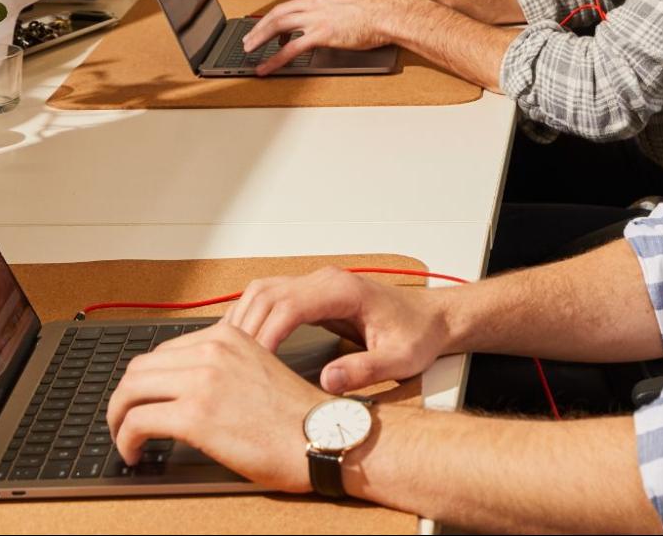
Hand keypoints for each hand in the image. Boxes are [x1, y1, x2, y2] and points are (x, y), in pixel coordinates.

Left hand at [105, 322, 326, 490]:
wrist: (323, 436)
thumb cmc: (297, 417)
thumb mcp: (258, 371)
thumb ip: (223, 369)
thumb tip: (187, 389)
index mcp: (228, 337)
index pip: (162, 351)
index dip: (145, 381)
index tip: (141, 401)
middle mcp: (212, 350)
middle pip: (140, 368)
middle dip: (123, 398)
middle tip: (123, 421)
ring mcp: (202, 381)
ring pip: (130, 391)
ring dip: (118, 417)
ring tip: (124, 438)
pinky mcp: (196, 415)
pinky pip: (137, 422)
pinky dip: (126, 439)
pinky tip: (134, 452)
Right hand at [223, 268, 451, 393]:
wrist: (433, 318)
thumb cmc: (419, 334)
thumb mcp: (401, 359)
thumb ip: (366, 370)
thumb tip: (328, 381)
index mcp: (344, 290)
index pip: (289, 305)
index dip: (266, 334)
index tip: (252, 364)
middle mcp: (326, 281)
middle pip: (267, 294)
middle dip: (245, 329)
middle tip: (230, 366)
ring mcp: (318, 285)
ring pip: (263, 292)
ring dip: (243, 321)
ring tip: (229, 358)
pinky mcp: (313, 296)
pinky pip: (272, 300)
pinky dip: (252, 318)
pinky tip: (243, 345)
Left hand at [242, 0, 416, 74]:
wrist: (392, 10)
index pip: (295, 1)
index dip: (282, 14)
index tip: (276, 22)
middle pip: (279, 12)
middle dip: (261, 25)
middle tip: (251, 36)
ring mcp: (316, 16)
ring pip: (278, 26)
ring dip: (260, 38)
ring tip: (250, 50)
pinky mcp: (321, 34)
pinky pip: (290, 49)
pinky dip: (274, 59)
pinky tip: (265, 67)